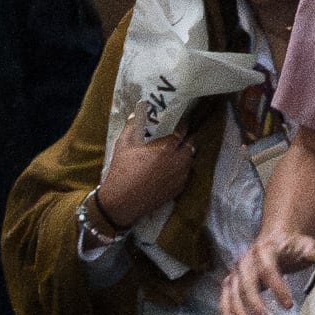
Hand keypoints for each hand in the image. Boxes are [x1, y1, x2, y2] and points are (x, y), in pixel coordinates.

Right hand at [90, 123, 203, 237]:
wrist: (123, 201)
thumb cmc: (122, 171)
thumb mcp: (123, 145)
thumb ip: (132, 126)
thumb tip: (136, 113)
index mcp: (166, 148)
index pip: (182, 130)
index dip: (182, 123)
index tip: (179, 121)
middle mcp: (178, 161)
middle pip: (192, 144)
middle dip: (187, 138)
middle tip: (179, 136)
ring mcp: (180, 176)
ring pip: (191, 160)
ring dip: (186, 154)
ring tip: (177, 152)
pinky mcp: (179, 189)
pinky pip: (188, 174)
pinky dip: (183, 169)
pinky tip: (173, 168)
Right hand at [217, 225, 314, 314]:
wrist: (277, 239)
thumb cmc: (291, 246)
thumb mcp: (305, 244)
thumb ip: (310, 252)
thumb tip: (313, 257)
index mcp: (264, 250)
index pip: (268, 269)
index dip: (277, 288)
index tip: (288, 305)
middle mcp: (246, 260)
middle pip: (247, 283)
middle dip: (254, 304)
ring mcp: (237, 272)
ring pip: (232, 293)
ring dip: (237, 312)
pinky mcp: (232, 283)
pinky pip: (225, 300)